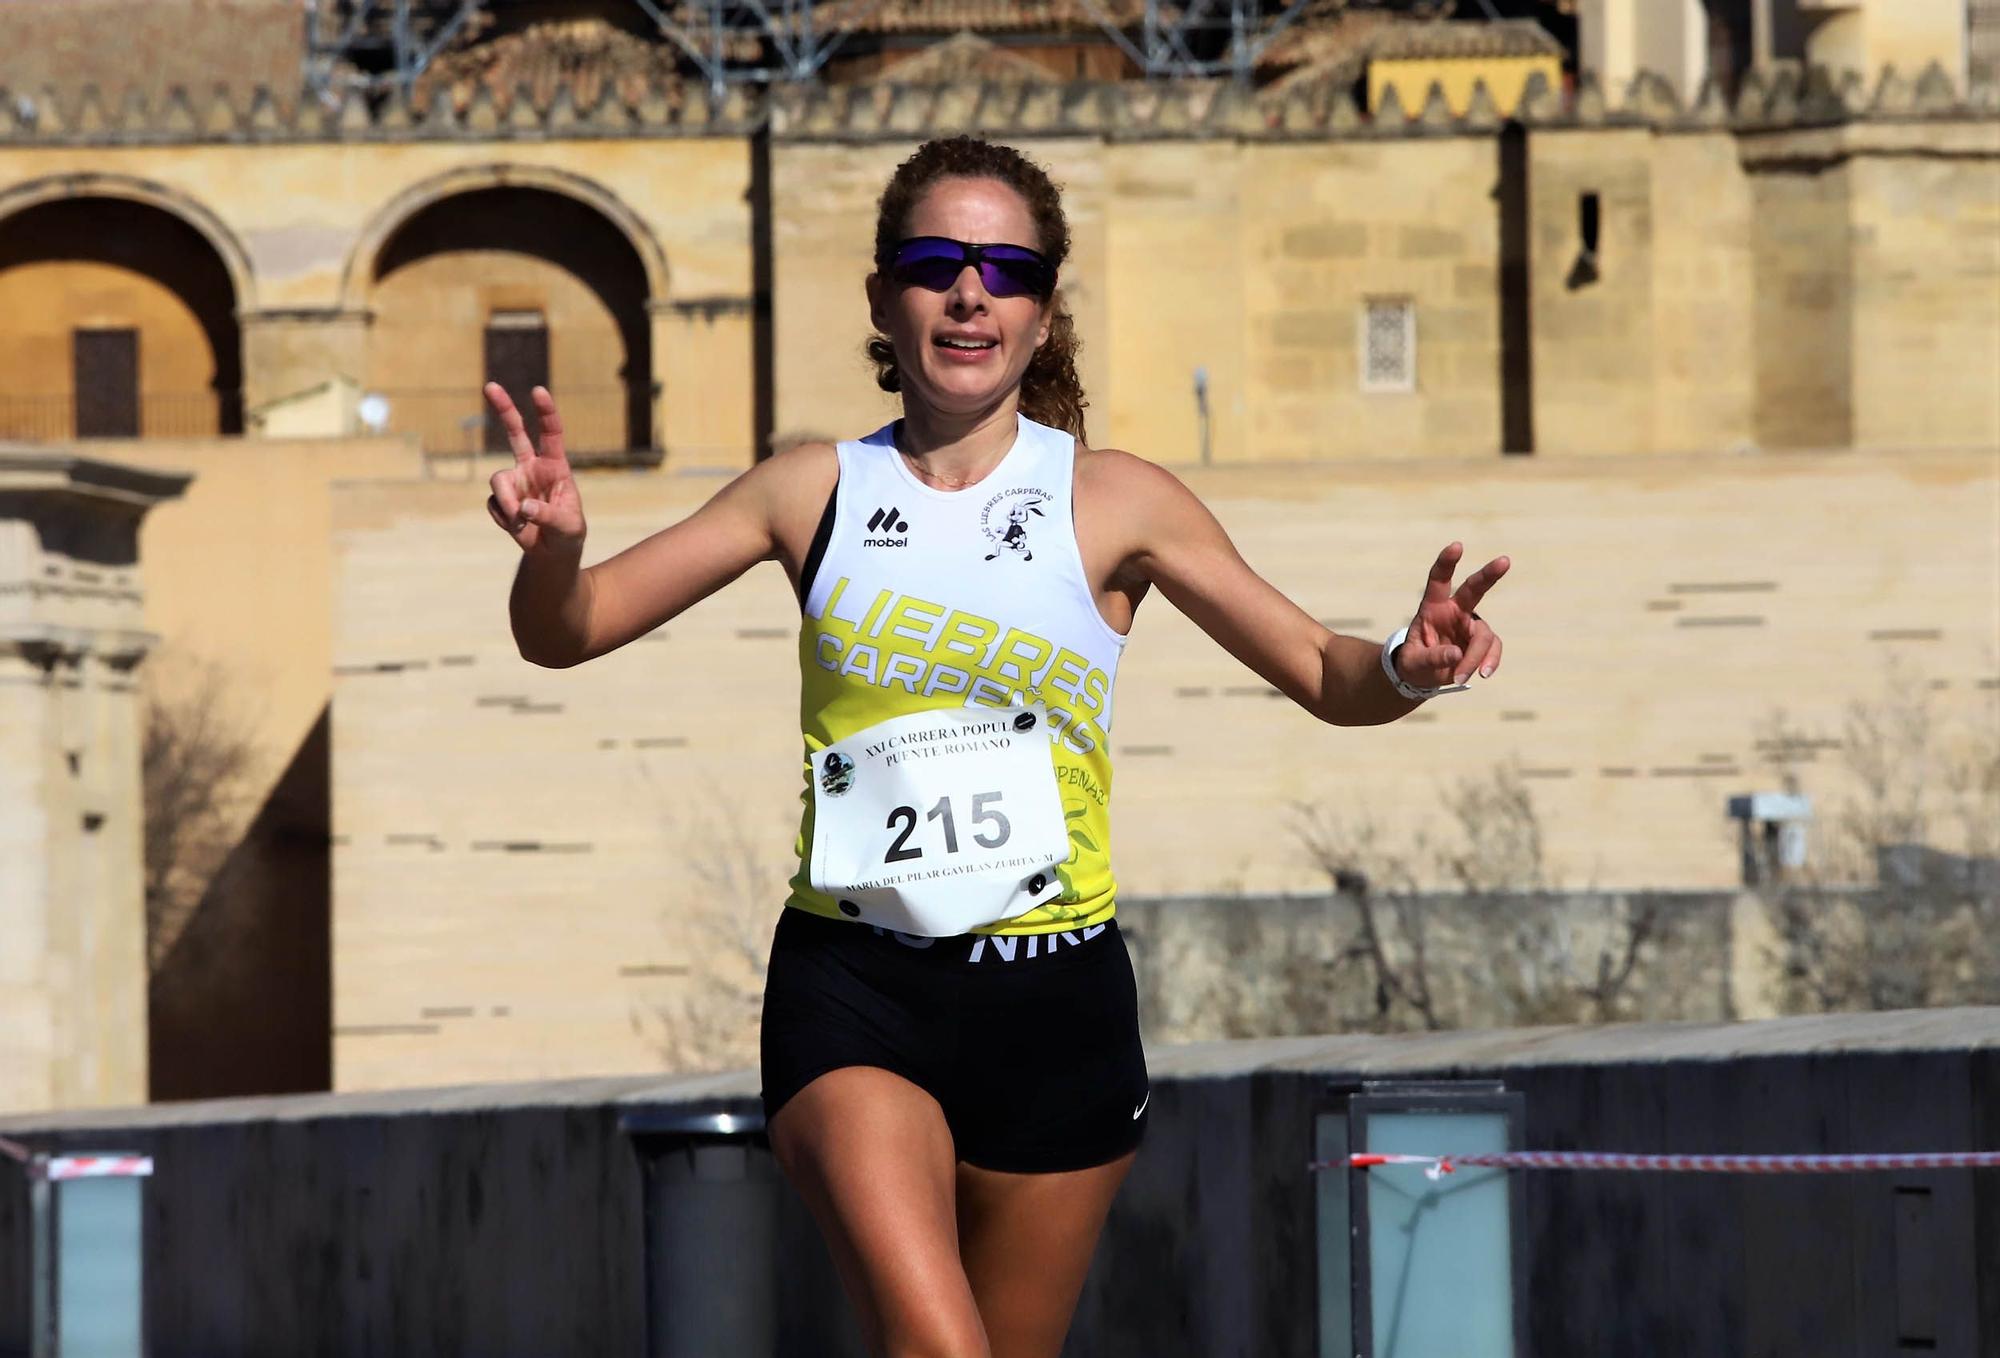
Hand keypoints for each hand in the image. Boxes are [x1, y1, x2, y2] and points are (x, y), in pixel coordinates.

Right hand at [484, 383, 584, 553]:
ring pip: (498, 480)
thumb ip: (549, 516)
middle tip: (490, 385)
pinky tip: (517, 528)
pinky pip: (493, 504)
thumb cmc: (568, 534)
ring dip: (507, 503)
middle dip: (504, 409)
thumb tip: (524, 507)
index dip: (545, 412)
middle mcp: (532, 467)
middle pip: (515, 432)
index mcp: (556, 466)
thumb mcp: (569, 527)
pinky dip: (504, 519)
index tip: (538, 391)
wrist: (552, 553)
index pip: (551, 433)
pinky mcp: (500, 498)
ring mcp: (514, 481)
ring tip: (521, 522)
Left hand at [1395, 542, 1508, 687]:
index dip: (1446, 563)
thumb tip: (1456, 654)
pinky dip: (1489, 662)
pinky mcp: (1482, 642)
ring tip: (1459, 677)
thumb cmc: (1414, 664)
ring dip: (1475, 658)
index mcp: (1432, 607)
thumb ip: (1431, 658)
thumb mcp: (1413, 664)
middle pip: (1474, 589)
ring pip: (1483, 635)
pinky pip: (1492, 649)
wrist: (1423, 677)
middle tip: (1504, 561)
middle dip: (1489, 575)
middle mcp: (1454, 611)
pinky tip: (1483, 674)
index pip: (1438, 580)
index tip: (1457, 546)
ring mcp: (1471, 625)